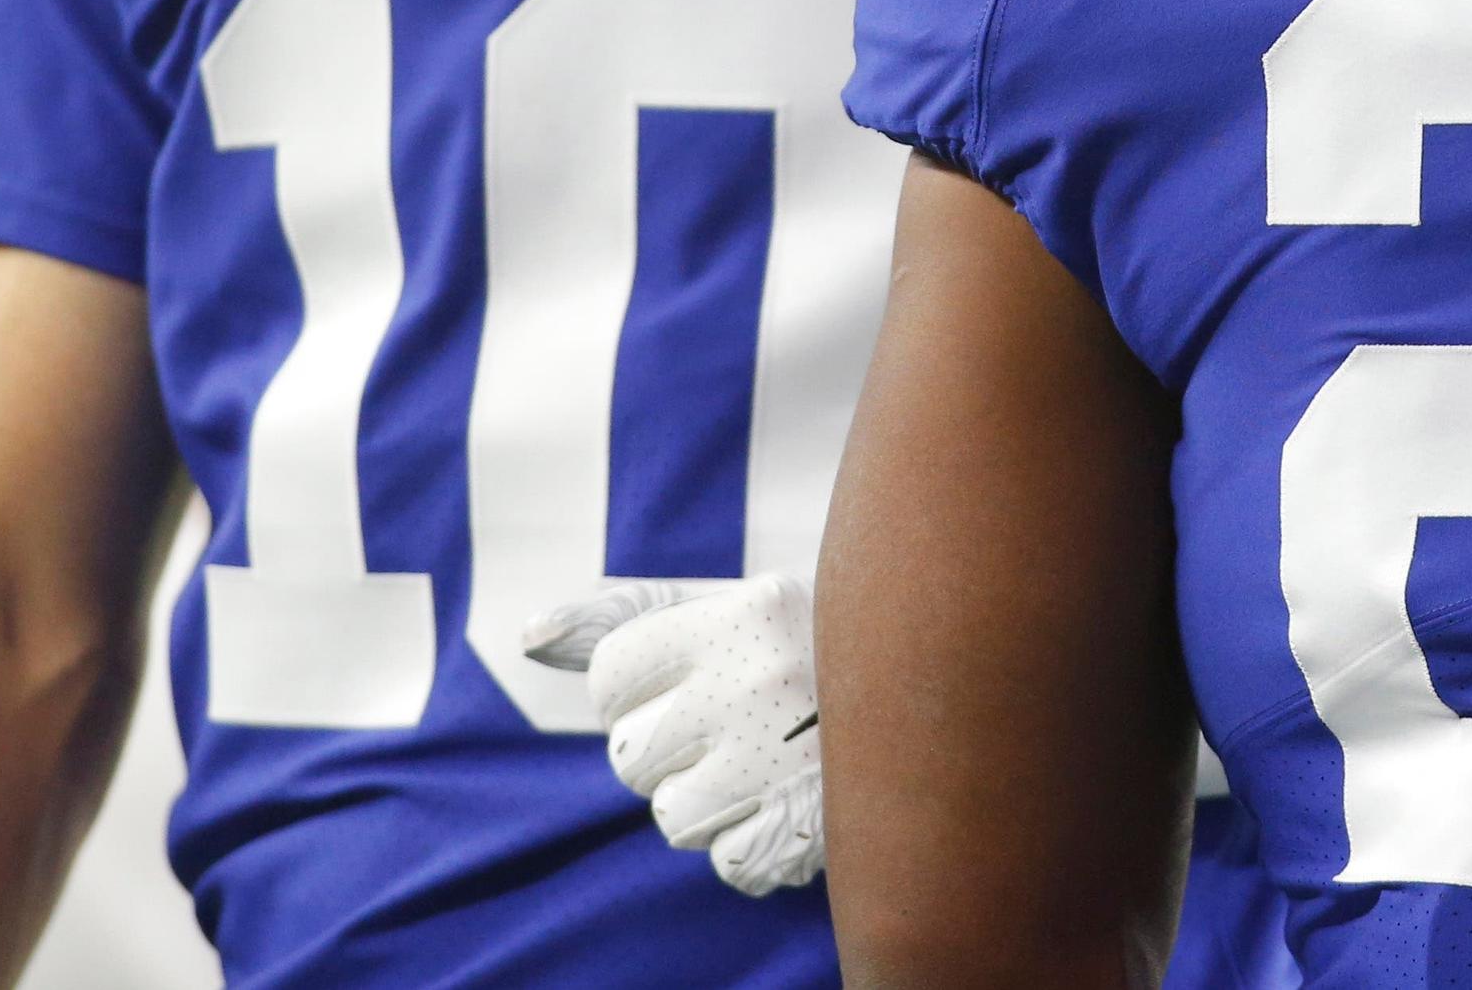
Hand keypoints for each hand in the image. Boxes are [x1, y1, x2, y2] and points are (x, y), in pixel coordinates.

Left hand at [525, 575, 823, 895]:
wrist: (940, 675)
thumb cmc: (802, 642)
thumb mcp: (726, 606)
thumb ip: (628, 615)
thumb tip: (531, 636)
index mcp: (738, 616)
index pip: (611, 677)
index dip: (633, 689)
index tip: (681, 683)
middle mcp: (759, 683)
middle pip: (631, 756)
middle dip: (665, 750)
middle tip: (728, 726)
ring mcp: (786, 760)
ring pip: (673, 818)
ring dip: (705, 802)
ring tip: (758, 764)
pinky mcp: (811, 829)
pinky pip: (728, 865)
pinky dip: (750, 845)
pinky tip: (786, 801)